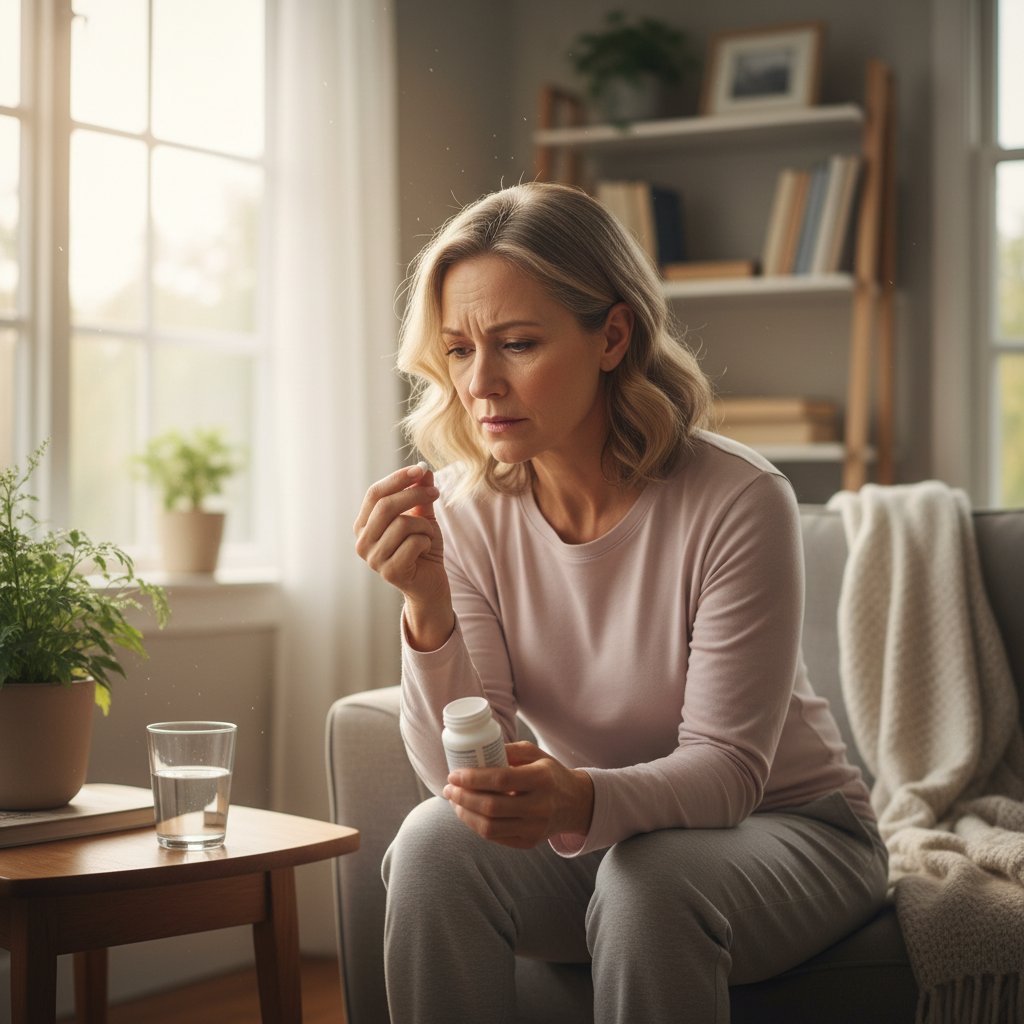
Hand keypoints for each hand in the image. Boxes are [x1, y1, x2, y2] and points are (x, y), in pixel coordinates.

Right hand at [353, 465, 453, 647]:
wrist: (430, 584)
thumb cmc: (423, 549)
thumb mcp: (422, 517)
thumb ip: (420, 495)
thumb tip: (423, 470)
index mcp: (364, 525)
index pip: (374, 494)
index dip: (397, 479)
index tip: (420, 470)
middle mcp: (362, 542)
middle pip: (385, 506)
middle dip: (415, 494)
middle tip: (436, 493)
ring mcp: (373, 559)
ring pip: (402, 524)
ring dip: (424, 526)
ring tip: (427, 535)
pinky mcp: (390, 572)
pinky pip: (413, 543)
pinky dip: (426, 542)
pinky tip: (425, 551)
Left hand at [443, 741, 594, 848]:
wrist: (575, 803)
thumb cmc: (549, 773)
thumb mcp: (535, 753)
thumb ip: (509, 750)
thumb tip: (477, 753)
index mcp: (542, 778)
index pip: (500, 780)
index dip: (472, 778)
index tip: (454, 775)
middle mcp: (540, 806)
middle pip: (491, 807)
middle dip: (463, 798)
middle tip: (449, 789)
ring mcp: (535, 828)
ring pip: (490, 828)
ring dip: (465, 815)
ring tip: (455, 802)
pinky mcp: (529, 843)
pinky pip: (495, 838)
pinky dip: (476, 826)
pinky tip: (468, 813)